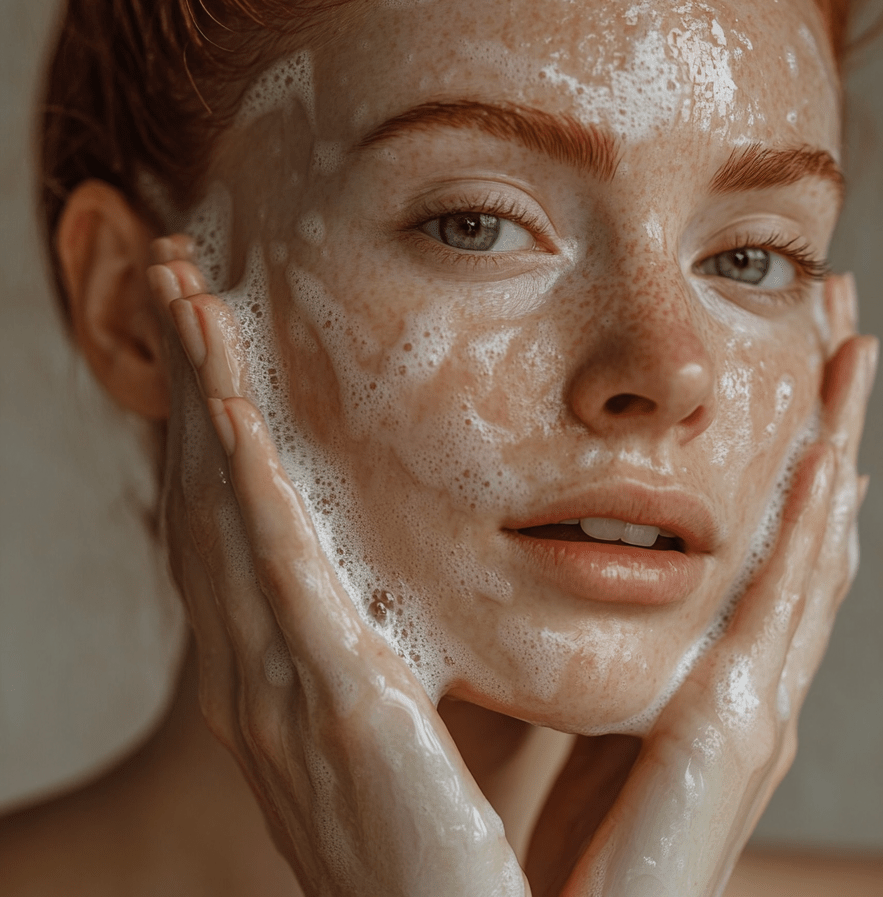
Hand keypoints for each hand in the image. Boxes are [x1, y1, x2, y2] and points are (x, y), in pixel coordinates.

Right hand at [148, 237, 527, 896]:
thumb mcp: (443, 709)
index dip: (221, 411)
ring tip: (183, 294)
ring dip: (202, 394)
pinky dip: (242, 489)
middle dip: (191, 376)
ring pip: (227, 509)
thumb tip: (476, 553)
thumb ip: (439, 628)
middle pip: (215, 489)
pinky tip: (226, 409)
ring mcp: (288, 691)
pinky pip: (275, 579)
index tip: (218, 326)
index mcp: (301, 665)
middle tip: (176, 273)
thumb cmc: (477, 836)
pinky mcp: (335, 711)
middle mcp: (269, 669)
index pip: (246, 511)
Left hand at [524, 274, 875, 896]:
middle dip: (829, 424)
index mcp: (710, 672)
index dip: (788, 457)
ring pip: (813, 544)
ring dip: (837, 443)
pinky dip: (815, 528)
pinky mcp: (741, 728)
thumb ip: (585, 656)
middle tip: (842, 326)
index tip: (794, 372)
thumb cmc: (559, 844)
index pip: (763, 543)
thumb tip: (547, 580)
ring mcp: (759, 702)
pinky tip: (831, 459)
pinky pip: (788, 606)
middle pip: (804, 525)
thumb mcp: (577, 720)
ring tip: (853, 354)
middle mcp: (751, 677)